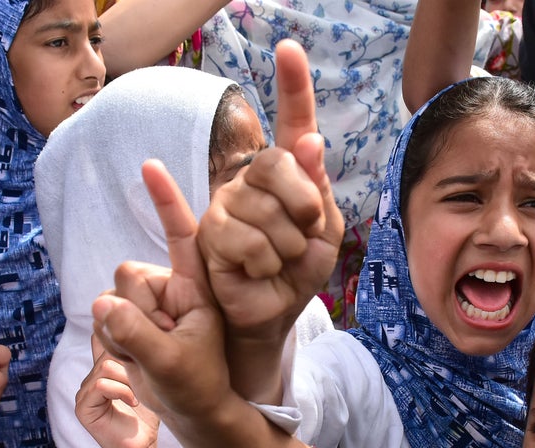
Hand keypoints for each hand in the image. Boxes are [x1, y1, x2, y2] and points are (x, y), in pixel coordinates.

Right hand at [75, 335, 160, 447]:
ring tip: (141, 395)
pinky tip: (135, 403)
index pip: (104, 338)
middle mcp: (91, 376)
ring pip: (105, 367)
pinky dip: (122, 392)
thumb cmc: (150, 414)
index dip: (123, 338)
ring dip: (130, 380)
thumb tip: (144, 329)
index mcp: (104, 368)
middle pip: (110, 350)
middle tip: (148, 380)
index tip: (145, 347)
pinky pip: (100, 385)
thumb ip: (142, 356)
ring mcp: (84, 391)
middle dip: (133, 363)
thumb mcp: (150, 377)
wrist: (142, 447)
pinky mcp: (83, 407)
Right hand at [92, 157, 231, 433]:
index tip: (151, 165)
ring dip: (124, 333)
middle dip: (136, 312)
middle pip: (127, 274)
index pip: (181, 236)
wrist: (193, 411)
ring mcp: (147, 305)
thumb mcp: (172, 363)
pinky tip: (137, 360)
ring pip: (109, 299)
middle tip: (163, 342)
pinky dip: (114, 345)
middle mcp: (168, 287)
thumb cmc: (199, 385)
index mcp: (194, 286)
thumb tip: (103, 302)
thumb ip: (138, 333)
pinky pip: (101, 321)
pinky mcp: (128, 321)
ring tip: (155, 355)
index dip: (165, 201)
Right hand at [197, 39, 343, 343]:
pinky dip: (266, 264)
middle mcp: (252, 179)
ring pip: (267, 211)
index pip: (291, 124)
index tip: (289, 49)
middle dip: (305, 207)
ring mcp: (227, 202)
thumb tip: (309, 141)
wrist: (275, 311)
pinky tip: (258, 271)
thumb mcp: (325, 231)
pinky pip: (248, 241)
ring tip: (279, 260)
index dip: (293, 87)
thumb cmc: (299, 269)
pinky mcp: (209, 232)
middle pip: (279, 164)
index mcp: (288, 174)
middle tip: (303, 235)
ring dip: (287, 247)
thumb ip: (318, 189)